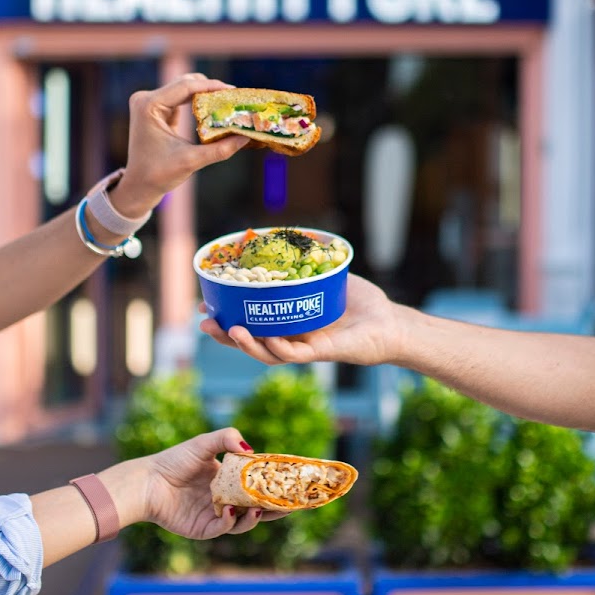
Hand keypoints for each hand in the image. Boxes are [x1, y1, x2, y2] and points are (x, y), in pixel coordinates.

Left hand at [108, 73, 248, 216]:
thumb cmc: (158, 175)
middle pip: (185, 83)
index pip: (185, 87)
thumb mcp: (191, 161)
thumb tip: (246, 138)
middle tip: (234, 98)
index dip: (211, 87)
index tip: (234, 91)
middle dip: (210, 89)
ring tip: (227, 102)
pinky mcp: (155, 109)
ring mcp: (149, 103)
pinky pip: (180, 99)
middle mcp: (146, 99)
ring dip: (205, 94)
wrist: (138, 186)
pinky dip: (198, 102)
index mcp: (148, 106)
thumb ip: (219, 149)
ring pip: (184, 88)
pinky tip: (214, 109)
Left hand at [141, 427, 287, 539]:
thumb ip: (226, 438)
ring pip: (244, 522)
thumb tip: (251, 449)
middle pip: (258, 507)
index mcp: (229, 480)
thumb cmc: (174, 460)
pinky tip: (228, 510)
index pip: (259, 484)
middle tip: (292, 507)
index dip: (276, 485)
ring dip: (255, 518)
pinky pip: (222, 529)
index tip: (293, 483)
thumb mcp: (203, 443)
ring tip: (259, 510)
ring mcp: (216, 515)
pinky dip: (229, 522)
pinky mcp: (203, 529)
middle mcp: (226, 499)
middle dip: (276, 509)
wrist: (148, 482)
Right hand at [199, 274, 398, 366]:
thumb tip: (282, 240)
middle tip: (204, 321)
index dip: (226, 314)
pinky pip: (293, 354)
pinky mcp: (321, 354)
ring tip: (228, 329)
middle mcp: (291, 337)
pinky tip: (264, 336)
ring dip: (244, 343)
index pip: (250, 320)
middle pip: (249, 339)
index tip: (206, 303)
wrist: (390, 322)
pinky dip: (277, 347)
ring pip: (266, 352)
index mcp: (287, 320)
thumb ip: (305, 263)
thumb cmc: (361, 302)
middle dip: (224, 333)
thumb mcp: (327, 275)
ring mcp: (304, 348)